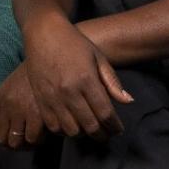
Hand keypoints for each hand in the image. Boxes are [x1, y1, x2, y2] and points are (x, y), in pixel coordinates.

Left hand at [0, 62, 44, 148]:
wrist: (49, 59)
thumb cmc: (34, 72)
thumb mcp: (14, 82)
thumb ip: (7, 100)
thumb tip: (7, 122)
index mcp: (1, 96)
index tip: (7, 136)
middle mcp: (7, 104)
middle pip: (1, 137)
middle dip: (11, 142)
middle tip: (22, 140)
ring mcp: (20, 110)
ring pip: (15, 142)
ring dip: (23, 143)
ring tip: (32, 137)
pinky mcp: (35, 115)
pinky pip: (31, 138)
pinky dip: (37, 139)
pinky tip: (43, 133)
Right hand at [22, 12, 132, 141]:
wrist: (44, 33)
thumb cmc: (74, 43)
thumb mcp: (98, 57)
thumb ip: (112, 81)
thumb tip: (128, 101)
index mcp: (86, 78)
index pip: (105, 113)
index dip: (114, 125)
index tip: (118, 129)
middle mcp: (69, 91)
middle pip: (90, 126)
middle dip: (102, 134)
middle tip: (107, 133)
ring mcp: (53, 98)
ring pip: (72, 131)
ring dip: (84, 134)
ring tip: (90, 128)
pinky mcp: (41, 101)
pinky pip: (54, 127)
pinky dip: (65, 131)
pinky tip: (72, 124)